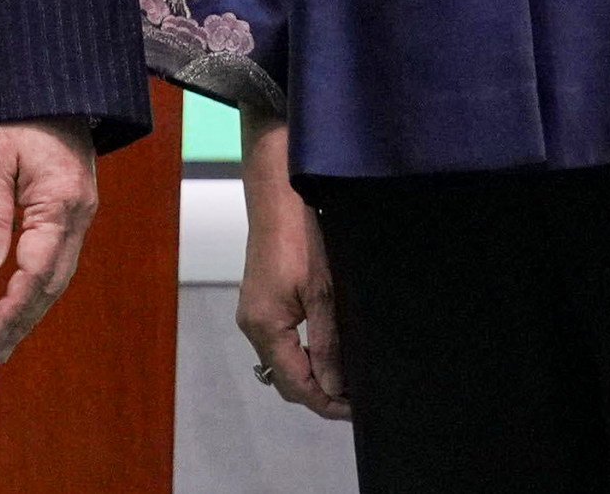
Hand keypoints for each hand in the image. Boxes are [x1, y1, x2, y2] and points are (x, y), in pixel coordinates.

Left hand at [0, 119, 100, 363]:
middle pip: (54, 282)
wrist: (53, 84)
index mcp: (60, 204)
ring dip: (35, 306)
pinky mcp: (74, 206)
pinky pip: (60, 255)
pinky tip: (22, 295)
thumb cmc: (15, 113)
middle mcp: (79, 214)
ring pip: (60, 272)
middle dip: (26, 319)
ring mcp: (81, 211)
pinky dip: (42, 282)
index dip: (15, 308)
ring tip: (6, 336)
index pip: (37, 272)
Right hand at [234, 126, 346, 418]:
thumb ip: (326, 344)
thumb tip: (334, 387)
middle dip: (319, 394)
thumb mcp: (322, 294)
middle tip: (356, 400)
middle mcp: (252, 327)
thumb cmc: (301, 240)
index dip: (326, 403)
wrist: (277, 198)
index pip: (295, 384)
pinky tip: (325, 354)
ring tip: (346, 381)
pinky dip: (301, 358)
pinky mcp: (259, 303)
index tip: (357, 411)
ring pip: (281, 363)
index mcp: (265, 327)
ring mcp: (252, 315)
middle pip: (285, 379)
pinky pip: (279, 345)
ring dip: (310, 377)